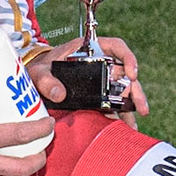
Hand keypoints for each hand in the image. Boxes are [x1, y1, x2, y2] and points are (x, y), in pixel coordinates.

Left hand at [29, 34, 149, 117]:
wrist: (35, 81)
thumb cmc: (39, 70)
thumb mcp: (39, 72)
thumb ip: (46, 80)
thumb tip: (59, 94)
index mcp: (89, 49)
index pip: (116, 47)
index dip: (128, 58)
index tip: (133, 74)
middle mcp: (100, 64)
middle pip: (125, 73)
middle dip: (135, 90)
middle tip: (141, 106)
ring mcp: (100, 81)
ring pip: (122, 91)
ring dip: (132, 105)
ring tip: (136, 123)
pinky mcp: (97, 96)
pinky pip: (113, 105)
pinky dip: (121, 116)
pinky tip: (126, 128)